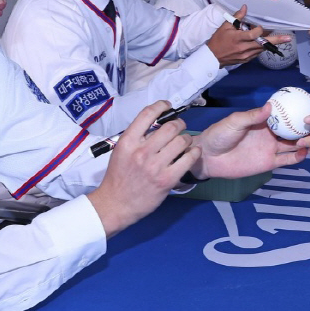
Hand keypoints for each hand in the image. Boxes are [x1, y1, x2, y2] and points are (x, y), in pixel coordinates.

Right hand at [87, 101, 197, 236]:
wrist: (116, 204)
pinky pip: (188, 159)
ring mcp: (155, 166)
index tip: (167, 106)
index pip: (147, 114)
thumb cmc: (118, 177)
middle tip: (180, 127)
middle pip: (170, 126)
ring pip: (181, 141)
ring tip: (185, 141)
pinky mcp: (167, 179)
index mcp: (128, 142)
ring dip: (187, 138)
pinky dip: (194, 152)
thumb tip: (157, 124)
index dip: (161, 106)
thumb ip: (137, 137)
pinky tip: (193, 152)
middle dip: (179, 123)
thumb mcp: (121, 151)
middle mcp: (142, 151)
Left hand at [194, 104, 306, 178]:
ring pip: (292, 145)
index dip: (294, 112)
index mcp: (262, 122)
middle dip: (304, 127)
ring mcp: (270, 149)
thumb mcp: (234, 122)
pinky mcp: (268, 163)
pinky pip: (286, 160)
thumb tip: (270, 106)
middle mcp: (269, 134)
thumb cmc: (219, 135)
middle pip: (291, 130)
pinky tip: (305, 152)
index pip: (282, 115)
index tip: (308, 107)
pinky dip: (297, 157)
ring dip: (303, 142)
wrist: (208, 157)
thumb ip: (252, 116)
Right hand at [206, 6, 283, 65]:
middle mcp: (244, 48)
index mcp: (238, 38)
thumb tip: (245, 6)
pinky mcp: (247, 60)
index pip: (253, 34)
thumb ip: (236, 17)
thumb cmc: (218, 40)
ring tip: (282, 39)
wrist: (212, 57)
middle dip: (276, 41)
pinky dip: (262, 47)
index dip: (260, 30)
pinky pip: (257, 53)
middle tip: (288, 38)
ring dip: (271, 44)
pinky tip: (265, 43)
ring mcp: (246, 55)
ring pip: (262, 49)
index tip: (261, 26)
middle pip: (263, 44)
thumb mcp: (225, 26)